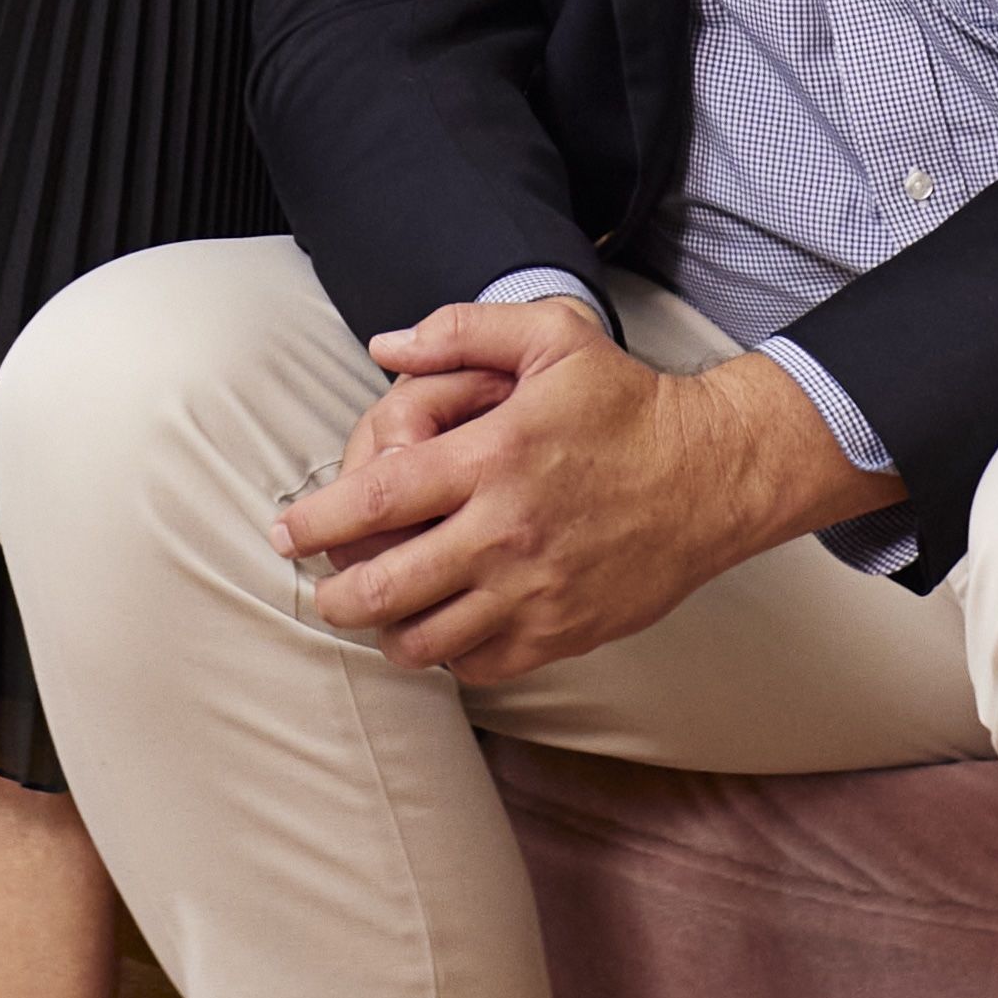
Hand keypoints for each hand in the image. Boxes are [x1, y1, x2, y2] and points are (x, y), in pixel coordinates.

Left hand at [281, 308, 848, 680]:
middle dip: (334, 595)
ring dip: (384, 632)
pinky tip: (441, 629)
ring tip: (376, 613)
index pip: (376, 500)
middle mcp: (506, 533)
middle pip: (385, 587)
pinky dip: (447, 656)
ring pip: (425, 641)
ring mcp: (535, 592)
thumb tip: (383, 345)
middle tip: (320, 588)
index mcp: (494, 457)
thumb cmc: (626, 403)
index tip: (286, 531)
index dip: (316, 520)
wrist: (711, 475)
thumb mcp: (552, 336)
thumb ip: (461, 331)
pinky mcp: (562, 633)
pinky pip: (479, 666)